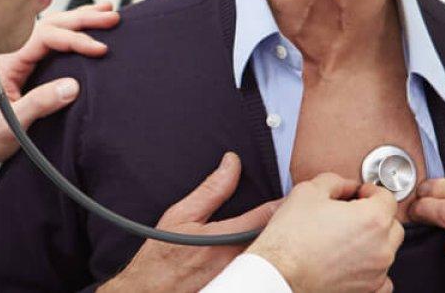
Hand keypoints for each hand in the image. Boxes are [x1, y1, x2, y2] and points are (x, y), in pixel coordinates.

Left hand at [0, 2, 118, 169]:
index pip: (46, 37)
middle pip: (51, 24)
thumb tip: (71, 87)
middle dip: (83, 19)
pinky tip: (86, 26)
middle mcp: (14, 53)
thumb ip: (38, 104)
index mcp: (8, 61)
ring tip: (105, 12)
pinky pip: (52, 39)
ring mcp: (21, 57)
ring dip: (79, 18)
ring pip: (53, 27)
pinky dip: (72, 29)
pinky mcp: (28, 65)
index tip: (99, 48)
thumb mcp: (9, 125)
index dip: (75, 39)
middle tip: (111, 18)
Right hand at [101, 153, 280, 292]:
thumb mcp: (181, 215)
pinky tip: (258, 253)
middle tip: (284, 211)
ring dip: (270, 240)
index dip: (284, 202)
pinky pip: (258, 269)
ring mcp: (240, 278)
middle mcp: (238, 261)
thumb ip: (212, 189)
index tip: (294, 194)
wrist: (150, 292)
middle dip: (279, 221)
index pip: (268, 216)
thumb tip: (231, 163)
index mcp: (226, 239)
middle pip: (272, 236)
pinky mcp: (239, 288)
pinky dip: (262, 259)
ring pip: (268, 254)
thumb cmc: (161, 255)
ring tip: (272, 230)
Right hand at [248, 176, 401, 292]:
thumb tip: (345, 185)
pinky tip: (355, 262)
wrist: (280, 274)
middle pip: (392, 224)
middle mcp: (381, 248)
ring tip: (347, 237)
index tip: (359, 193)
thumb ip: (334, 181)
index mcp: (372, 219)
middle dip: (376, 215)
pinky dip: (373, 269)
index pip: (387, 197)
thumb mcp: (308, 191)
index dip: (370, 191)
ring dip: (374, 241)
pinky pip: (383, 279)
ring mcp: (376, 272)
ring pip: (388, 250)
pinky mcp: (368, 291)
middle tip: (353, 213)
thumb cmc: (291, 238)